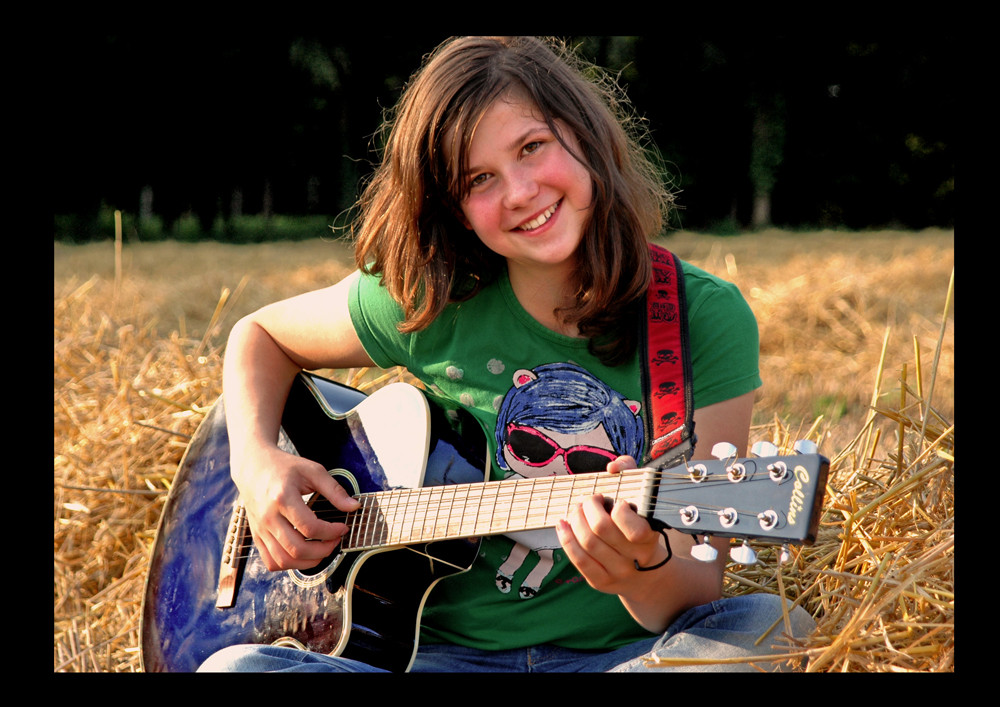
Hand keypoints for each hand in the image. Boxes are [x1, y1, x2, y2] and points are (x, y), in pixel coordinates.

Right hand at [231, 444, 359, 571]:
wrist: (253, 466)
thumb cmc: (284, 467)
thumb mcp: (313, 471)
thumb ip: (335, 490)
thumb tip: (355, 507)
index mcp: (282, 498)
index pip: (310, 527)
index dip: (332, 532)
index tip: (343, 527)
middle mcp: (268, 517)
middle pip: (297, 549)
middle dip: (323, 550)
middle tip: (335, 541)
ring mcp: (260, 529)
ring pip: (283, 560)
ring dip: (308, 562)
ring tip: (322, 549)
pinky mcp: (256, 536)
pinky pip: (271, 561)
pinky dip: (290, 564)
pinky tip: (304, 554)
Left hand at [555, 455, 669, 594]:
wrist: (648, 573)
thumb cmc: (640, 524)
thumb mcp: (642, 497)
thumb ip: (630, 471)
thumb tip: (612, 467)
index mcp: (650, 537)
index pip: (634, 527)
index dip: (620, 510)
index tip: (617, 501)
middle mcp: (636, 558)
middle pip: (602, 530)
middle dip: (589, 507)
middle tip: (589, 500)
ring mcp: (618, 572)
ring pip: (588, 543)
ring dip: (576, 520)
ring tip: (576, 510)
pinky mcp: (601, 582)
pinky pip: (579, 560)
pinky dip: (566, 539)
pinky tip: (563, 525)